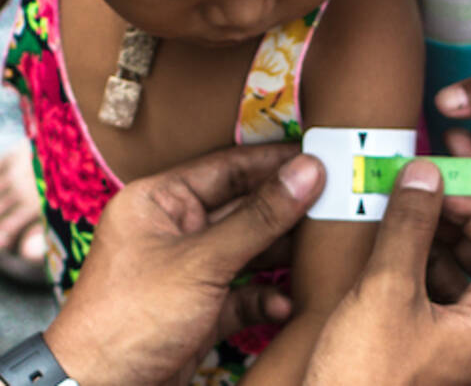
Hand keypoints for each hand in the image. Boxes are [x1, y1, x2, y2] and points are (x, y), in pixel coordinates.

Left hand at [42, 144, 323, 384]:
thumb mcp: (202, 260)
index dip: (274, 161)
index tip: (322, 154)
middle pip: (241, 209)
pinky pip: (240, 297)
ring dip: (281, 257)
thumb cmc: (131, 316)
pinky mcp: (196, 313)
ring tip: (324, 252)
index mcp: (158, 202)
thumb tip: (307, 172)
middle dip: (286, 211)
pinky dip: (264, 301)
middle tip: (338, 202)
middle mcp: (170, 232)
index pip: (226, 167)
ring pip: (246, 254)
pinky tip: (286, 306)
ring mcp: (184, 274)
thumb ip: (259, 217)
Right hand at [306, 161, 470, 384]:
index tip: (434, 188)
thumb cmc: (365, 378)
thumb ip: (410, 227)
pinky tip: (381, 260)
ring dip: (428, 245)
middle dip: (451, 222)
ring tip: (391, 222)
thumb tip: (425, 173)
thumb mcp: (386, 291)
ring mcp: (458, 353)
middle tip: (411, 196)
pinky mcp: (428, 359)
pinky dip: (412, 273)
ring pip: (457, 280)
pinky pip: (433, 303)